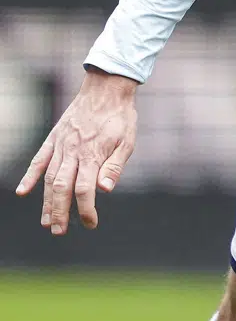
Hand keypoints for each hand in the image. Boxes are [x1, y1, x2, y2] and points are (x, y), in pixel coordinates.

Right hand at [16, 68, 138, 233]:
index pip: (86, 189)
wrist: (106, 89)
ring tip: (46, 221)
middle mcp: (73, 152)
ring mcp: (61, 145)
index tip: (91, 223)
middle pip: (63, 188)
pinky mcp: (54, 138)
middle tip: (58, 231)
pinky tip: (23, 192)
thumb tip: (105, 190)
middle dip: (60, 212)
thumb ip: (115, 166)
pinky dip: (30, 176)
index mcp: (93, 154)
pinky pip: (39, 160)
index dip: (87, 209)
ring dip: (47, 201)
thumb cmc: (120, 116)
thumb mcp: (127, 140)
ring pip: (50, 178)